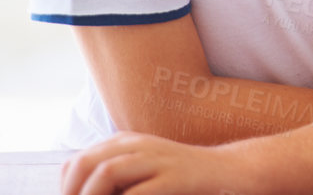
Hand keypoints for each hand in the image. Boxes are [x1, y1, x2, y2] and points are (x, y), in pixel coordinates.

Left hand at [61, 133, 248, 194]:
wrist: (226, 170)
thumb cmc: (177, 176)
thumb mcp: (141, 170)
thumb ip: (114, 178)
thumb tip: (79, 193)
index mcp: (125, 143)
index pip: (77, 162)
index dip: (66, 187)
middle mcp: (138, 145)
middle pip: (85, 163)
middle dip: (73, 193)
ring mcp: (156, 159)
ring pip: (106, 172)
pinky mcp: (173, 177)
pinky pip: (136, 193)